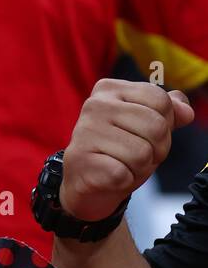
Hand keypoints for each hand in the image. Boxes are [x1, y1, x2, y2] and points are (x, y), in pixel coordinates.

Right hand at [60, 79, 194, 221]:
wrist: (88, 178)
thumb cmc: (121, 148)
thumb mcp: (147, 124)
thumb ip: (169, 111)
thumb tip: (186, 112)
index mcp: (110, 89)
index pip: (161, 100)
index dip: (165, 123)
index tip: (145, 133)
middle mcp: (94, 105)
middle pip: (156, 127)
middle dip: (157, 148)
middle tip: (137, 153)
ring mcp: (85, 132)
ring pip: (142, 153)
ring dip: (140, 166)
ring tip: (123, 163)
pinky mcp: (81, 160)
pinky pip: (123, 173)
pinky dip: (124, 179)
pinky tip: (110, 173)